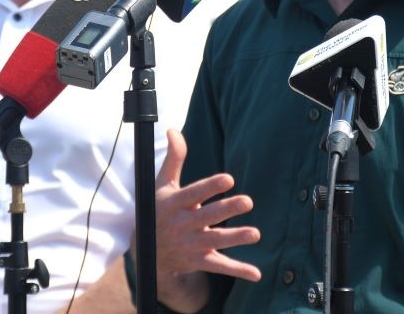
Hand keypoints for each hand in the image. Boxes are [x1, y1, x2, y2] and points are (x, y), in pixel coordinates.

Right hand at [154, 129, 260, 311]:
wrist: (146, 253)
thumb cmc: (159, 210)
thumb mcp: (162, 185)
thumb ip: (173, 158)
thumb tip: (173, 130)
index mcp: (174, 204)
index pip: (193, 194)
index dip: (210, 187)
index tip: (229, 179)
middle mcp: (182, 225)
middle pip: (207, 217)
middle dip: (226, 210)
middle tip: (248, 202)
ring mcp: (190, 245)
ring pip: (215, 242)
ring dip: (235, 238)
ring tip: (255, 234)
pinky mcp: (198, 261)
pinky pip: (219, 266)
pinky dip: (238, 270)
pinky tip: (257, 273)